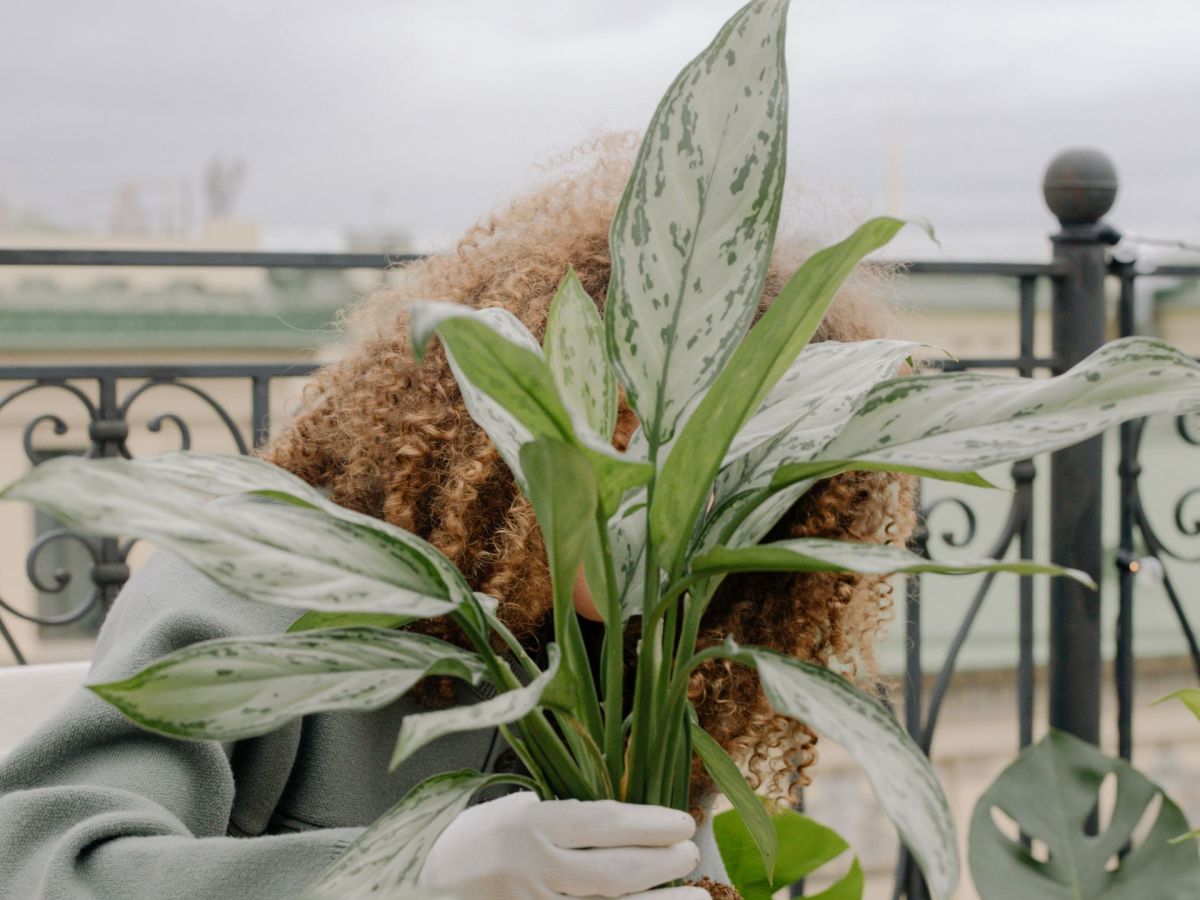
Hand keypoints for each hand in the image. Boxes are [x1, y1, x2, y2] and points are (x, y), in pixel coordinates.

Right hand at [417, 792, 706, 898]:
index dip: (648, 824)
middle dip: (660, 865)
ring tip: (695, 899)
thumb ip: (545, 814)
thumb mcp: (494, 814)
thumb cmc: (451, 848)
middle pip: (611, 872)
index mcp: (524, 826)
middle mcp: (528, 869)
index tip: (682, 823)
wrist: (402, 888)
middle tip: (691, 856)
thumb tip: (601, 819)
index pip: (601, 823)